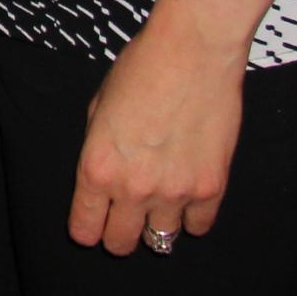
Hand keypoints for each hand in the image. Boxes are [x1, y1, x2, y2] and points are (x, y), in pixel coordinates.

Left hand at [70, 15, 243, 253]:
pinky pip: (199, 226)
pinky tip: (187, 195)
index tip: (93, 225)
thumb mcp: (99, 107)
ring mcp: (174, 192)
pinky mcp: (211, 188)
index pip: (85, 228)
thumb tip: (103, 176)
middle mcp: (133, 187)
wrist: (193, 52)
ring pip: (161, 240)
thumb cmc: (141, 69)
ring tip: (159, 203)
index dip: (87, 229)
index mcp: (97, 167)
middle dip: (119, 235)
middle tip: (125, 219)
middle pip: (122, 244)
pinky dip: (192, 217)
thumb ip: (98, 148)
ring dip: (157, 225)